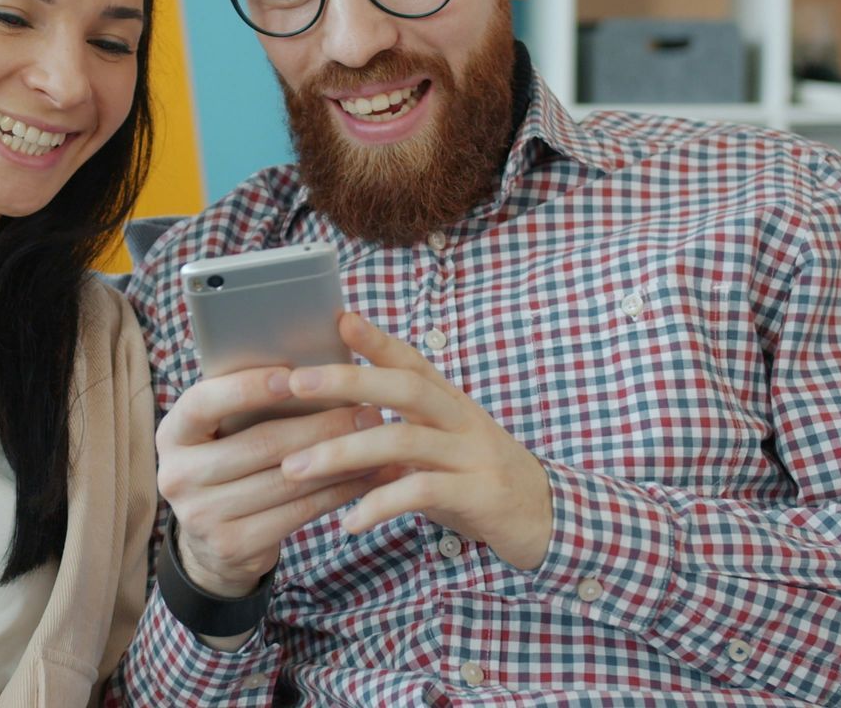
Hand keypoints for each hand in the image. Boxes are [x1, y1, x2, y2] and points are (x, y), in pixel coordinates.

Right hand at [156, 365, 385, 597]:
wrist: (211, 542)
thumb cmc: (229, 465)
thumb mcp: (221, 433)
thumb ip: (246, 405)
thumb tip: (314, 368)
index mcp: (172, 434)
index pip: (203, 404)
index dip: (246, 388)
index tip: (293, 375)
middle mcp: (177, 475)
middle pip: (259, 445)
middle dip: (321, 425)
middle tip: (366, 409)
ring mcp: (201, 515)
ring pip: (286, 480)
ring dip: (340, 459)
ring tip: (378, 441)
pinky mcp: (233, 545)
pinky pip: (298, 513)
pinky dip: (339, 493)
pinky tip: (366, 478)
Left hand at [280, 312, 555, 569]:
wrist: (547, 519)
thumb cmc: (478, 476)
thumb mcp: (442, 443)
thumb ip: (400, 426)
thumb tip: (335, 414)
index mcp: (449, 401)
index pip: (410, 360)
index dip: (376, 338)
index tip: (338, 318)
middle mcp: (462, 419)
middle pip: (404, 387)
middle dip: (347, 380)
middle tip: (294, 383)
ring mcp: (474, 455)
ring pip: (403, 441)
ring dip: (343, 453)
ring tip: (296, 468)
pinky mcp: (481, 495)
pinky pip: (423, 492)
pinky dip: (380, 505)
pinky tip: (349, 522)